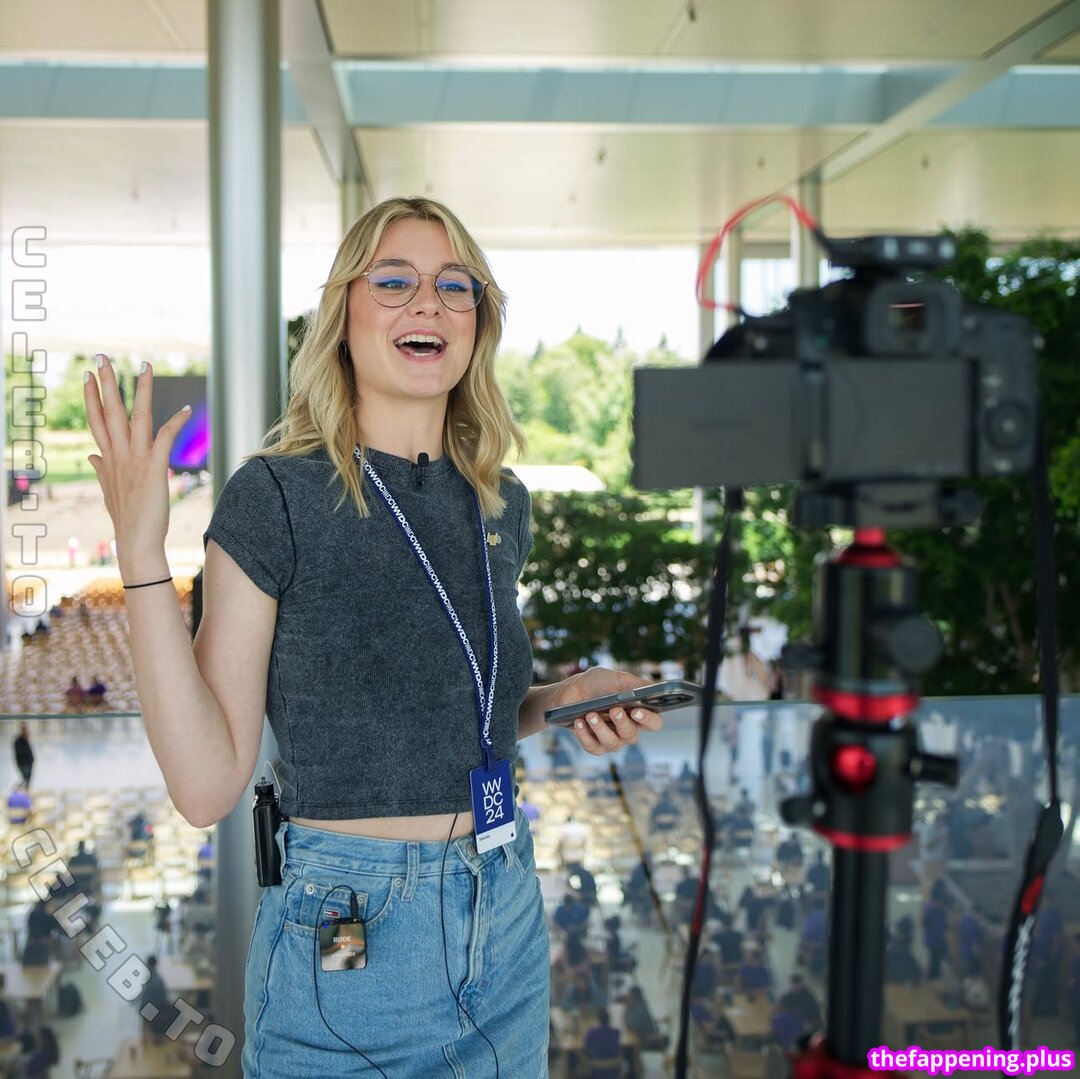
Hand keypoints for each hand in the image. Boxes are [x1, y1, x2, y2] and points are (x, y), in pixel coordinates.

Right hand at [84, 354, 191, 574]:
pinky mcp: (153, 468)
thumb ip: (100, 470)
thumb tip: (91, 457)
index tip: (89, 376)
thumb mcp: (108, 492)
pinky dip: (176, 421)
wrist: (136, 542)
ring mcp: (134, 460)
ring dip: (141, 390)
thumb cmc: (126, 519)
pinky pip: (166, 438)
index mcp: (107, 459)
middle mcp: (117, 455)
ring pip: (136, 417)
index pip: (96, 421)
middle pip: (109, 412)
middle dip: (106, 384)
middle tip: (101, 358)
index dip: (91, 397)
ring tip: (143, 366)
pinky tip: (186, 408)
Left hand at [552, 667, 663, 755]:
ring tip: (590, 715)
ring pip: (612, 743)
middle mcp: (628, 730)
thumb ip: (634, 684)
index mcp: (639, 713)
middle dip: (622, 723)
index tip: (637, 711)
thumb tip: (651, 687)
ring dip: (601, 729)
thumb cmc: (597, 684)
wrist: (570, 691)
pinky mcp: (595, 745)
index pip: (654, 723)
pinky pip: (593, 747)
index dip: (649, 720)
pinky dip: (585, 735)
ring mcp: (612, 740)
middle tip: (613, 710)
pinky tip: (579, 722)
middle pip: (632, 734)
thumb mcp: (616, 678)